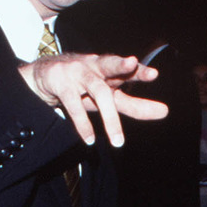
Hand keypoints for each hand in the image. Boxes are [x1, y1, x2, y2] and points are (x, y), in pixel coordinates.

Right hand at [19, 53, 167, 146]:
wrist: (42, 77)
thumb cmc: (83, 86)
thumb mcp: (107, 96)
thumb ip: (133, 104)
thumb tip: (164, 112)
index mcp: (109, 70)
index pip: (127, 70)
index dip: (139, 71)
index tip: (153, 75)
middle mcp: (95, 68)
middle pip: (109, 65)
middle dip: (121, 65)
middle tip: (132, 64)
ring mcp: (77, 74)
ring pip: (96, 91)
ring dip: (109, 117)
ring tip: (118, 142)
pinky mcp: (60, 84)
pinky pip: (74, 105)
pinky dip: (83, 124)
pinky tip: (90, 139)